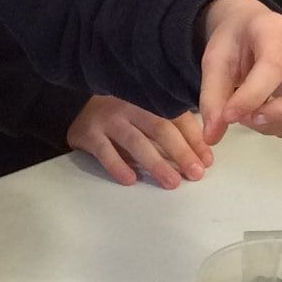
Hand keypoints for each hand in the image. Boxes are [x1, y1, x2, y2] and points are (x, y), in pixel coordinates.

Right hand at [67, 95, 213, 188]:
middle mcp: (130, 105)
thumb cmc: (121, 113)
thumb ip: (172, 127)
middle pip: (160, 128)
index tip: (207, 161)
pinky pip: (105, 151)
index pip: (177, 118)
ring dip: (156, 163)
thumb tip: (203, 155)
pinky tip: (131, 180)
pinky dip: (118, 166)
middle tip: (195, 174)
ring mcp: (108, 119)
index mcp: (149, 98)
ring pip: (136, 142)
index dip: (194, 139)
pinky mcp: (88, 133)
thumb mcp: (146, 112)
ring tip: (172, 182)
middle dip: (181, 153)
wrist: (75, 105)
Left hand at [196, 0, 281, 142]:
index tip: (229, 116)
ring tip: (250, 117)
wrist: (252, 31)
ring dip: (279, 125)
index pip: (275, 66)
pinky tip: (265, 120)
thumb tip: (211, 137)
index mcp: (277, 32)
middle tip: (248, 119)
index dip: (252, 96)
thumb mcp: (215, 62)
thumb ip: (213, 97)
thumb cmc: (235, 44)